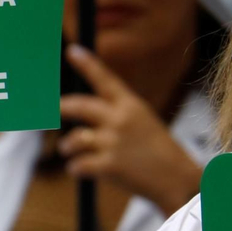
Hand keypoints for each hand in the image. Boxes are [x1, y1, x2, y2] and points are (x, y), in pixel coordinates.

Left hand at [58, 44, 201, 213]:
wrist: (179, 180)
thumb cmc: (158, 151)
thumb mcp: (143, 121)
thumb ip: (116, 113)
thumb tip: (81, 109)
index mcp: (131, 106)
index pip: (105, 79)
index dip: (87, 64)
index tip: (72, 50)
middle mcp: (120, 120)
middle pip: (78, 106)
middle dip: (61, 108)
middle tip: (53, 111)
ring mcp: (113, 143)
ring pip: (73, 139)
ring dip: (67, 146)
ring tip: (69, 150)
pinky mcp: (109, 166)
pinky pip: (77, 165)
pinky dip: (75, 168)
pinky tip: (80, 170)